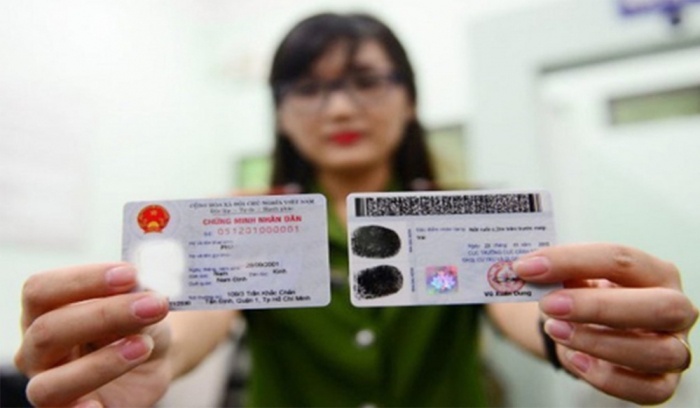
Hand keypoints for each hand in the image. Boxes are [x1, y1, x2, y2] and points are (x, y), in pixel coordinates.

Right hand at [14, 263, 171, 407]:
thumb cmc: (136, 321)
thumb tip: (139, 291)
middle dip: (105, 315)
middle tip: (153, 305)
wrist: (156, 354)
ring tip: (144, 345)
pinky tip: (99, 403)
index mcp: (43, 310)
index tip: (131, 273)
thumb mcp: (137, 304)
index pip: (41, 290)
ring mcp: (48, 384)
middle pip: (48, 330)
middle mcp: (36, 349)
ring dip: (102, 363)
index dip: (84, 280)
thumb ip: (133, 296)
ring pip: (52, 382)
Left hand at [515, 243, 697, 404]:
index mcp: (656, 272)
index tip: (528, 267)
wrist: (591, 328)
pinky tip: (574, 359)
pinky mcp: (662, 383)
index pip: (622, 260)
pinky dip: (607, 379)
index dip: (572, 261)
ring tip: (556, 330)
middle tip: (549, 304)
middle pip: (659, 307)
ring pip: (657, 353)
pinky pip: (648, 391)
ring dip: (599, 342)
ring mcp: (674, 348)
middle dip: (599, 306)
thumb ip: (561, 272)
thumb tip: (527, 269)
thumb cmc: (589, 296)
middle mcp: (675, 310)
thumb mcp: (577, 278)